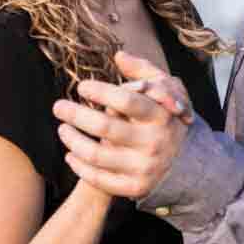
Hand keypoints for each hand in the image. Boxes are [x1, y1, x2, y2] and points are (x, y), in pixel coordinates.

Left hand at [53, 51, 190, 201]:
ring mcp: (144, 167)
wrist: (185, 163)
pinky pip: (99, 179)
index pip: (127, 101)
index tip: (81, 86)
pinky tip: (70, 154)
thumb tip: (118, 55)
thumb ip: (142, 71)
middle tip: (58, 106)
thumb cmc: (164, 118)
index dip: (100, 91)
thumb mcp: (163, 90)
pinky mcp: (135, 187)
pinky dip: (79, 166)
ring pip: (97, 155)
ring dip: (72, 141)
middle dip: (76, 114)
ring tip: (62, 128)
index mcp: (160, 116)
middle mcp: (154, 143)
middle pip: (106, 127)